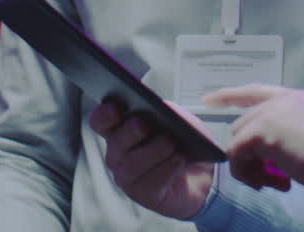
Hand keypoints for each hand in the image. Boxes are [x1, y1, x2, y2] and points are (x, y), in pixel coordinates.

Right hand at [88, 99, 215, 219]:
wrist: (202, 174)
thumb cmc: (184, 142)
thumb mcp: (180, 119)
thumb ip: (168, 111)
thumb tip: (161, 109)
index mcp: (121, 130)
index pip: (101, 122)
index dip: (103, 115)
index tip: (114, 108)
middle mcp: (118, 155)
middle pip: (115, 142)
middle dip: (129, 132)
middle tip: (143, 125)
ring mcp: (128, 177)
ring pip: (131, 164)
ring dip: (152, 152)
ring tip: (170, 143)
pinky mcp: (143, 195)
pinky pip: (149, 183)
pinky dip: (166, 168)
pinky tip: (178, 159)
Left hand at [204, 84, 303, 191]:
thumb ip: (290, 136)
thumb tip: (272, 157)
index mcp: (295, 99)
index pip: (254, 92)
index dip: (230, 95)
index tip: (209, 99)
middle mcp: (281, 101)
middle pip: (243, 124)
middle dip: (247, 154)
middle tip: (267, 179)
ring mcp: (270, 114)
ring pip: (238, 140)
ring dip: (249, 167)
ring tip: (271, 184)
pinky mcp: (262, 132)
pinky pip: (237, 154)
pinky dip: (246, 173)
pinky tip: (266, 184)